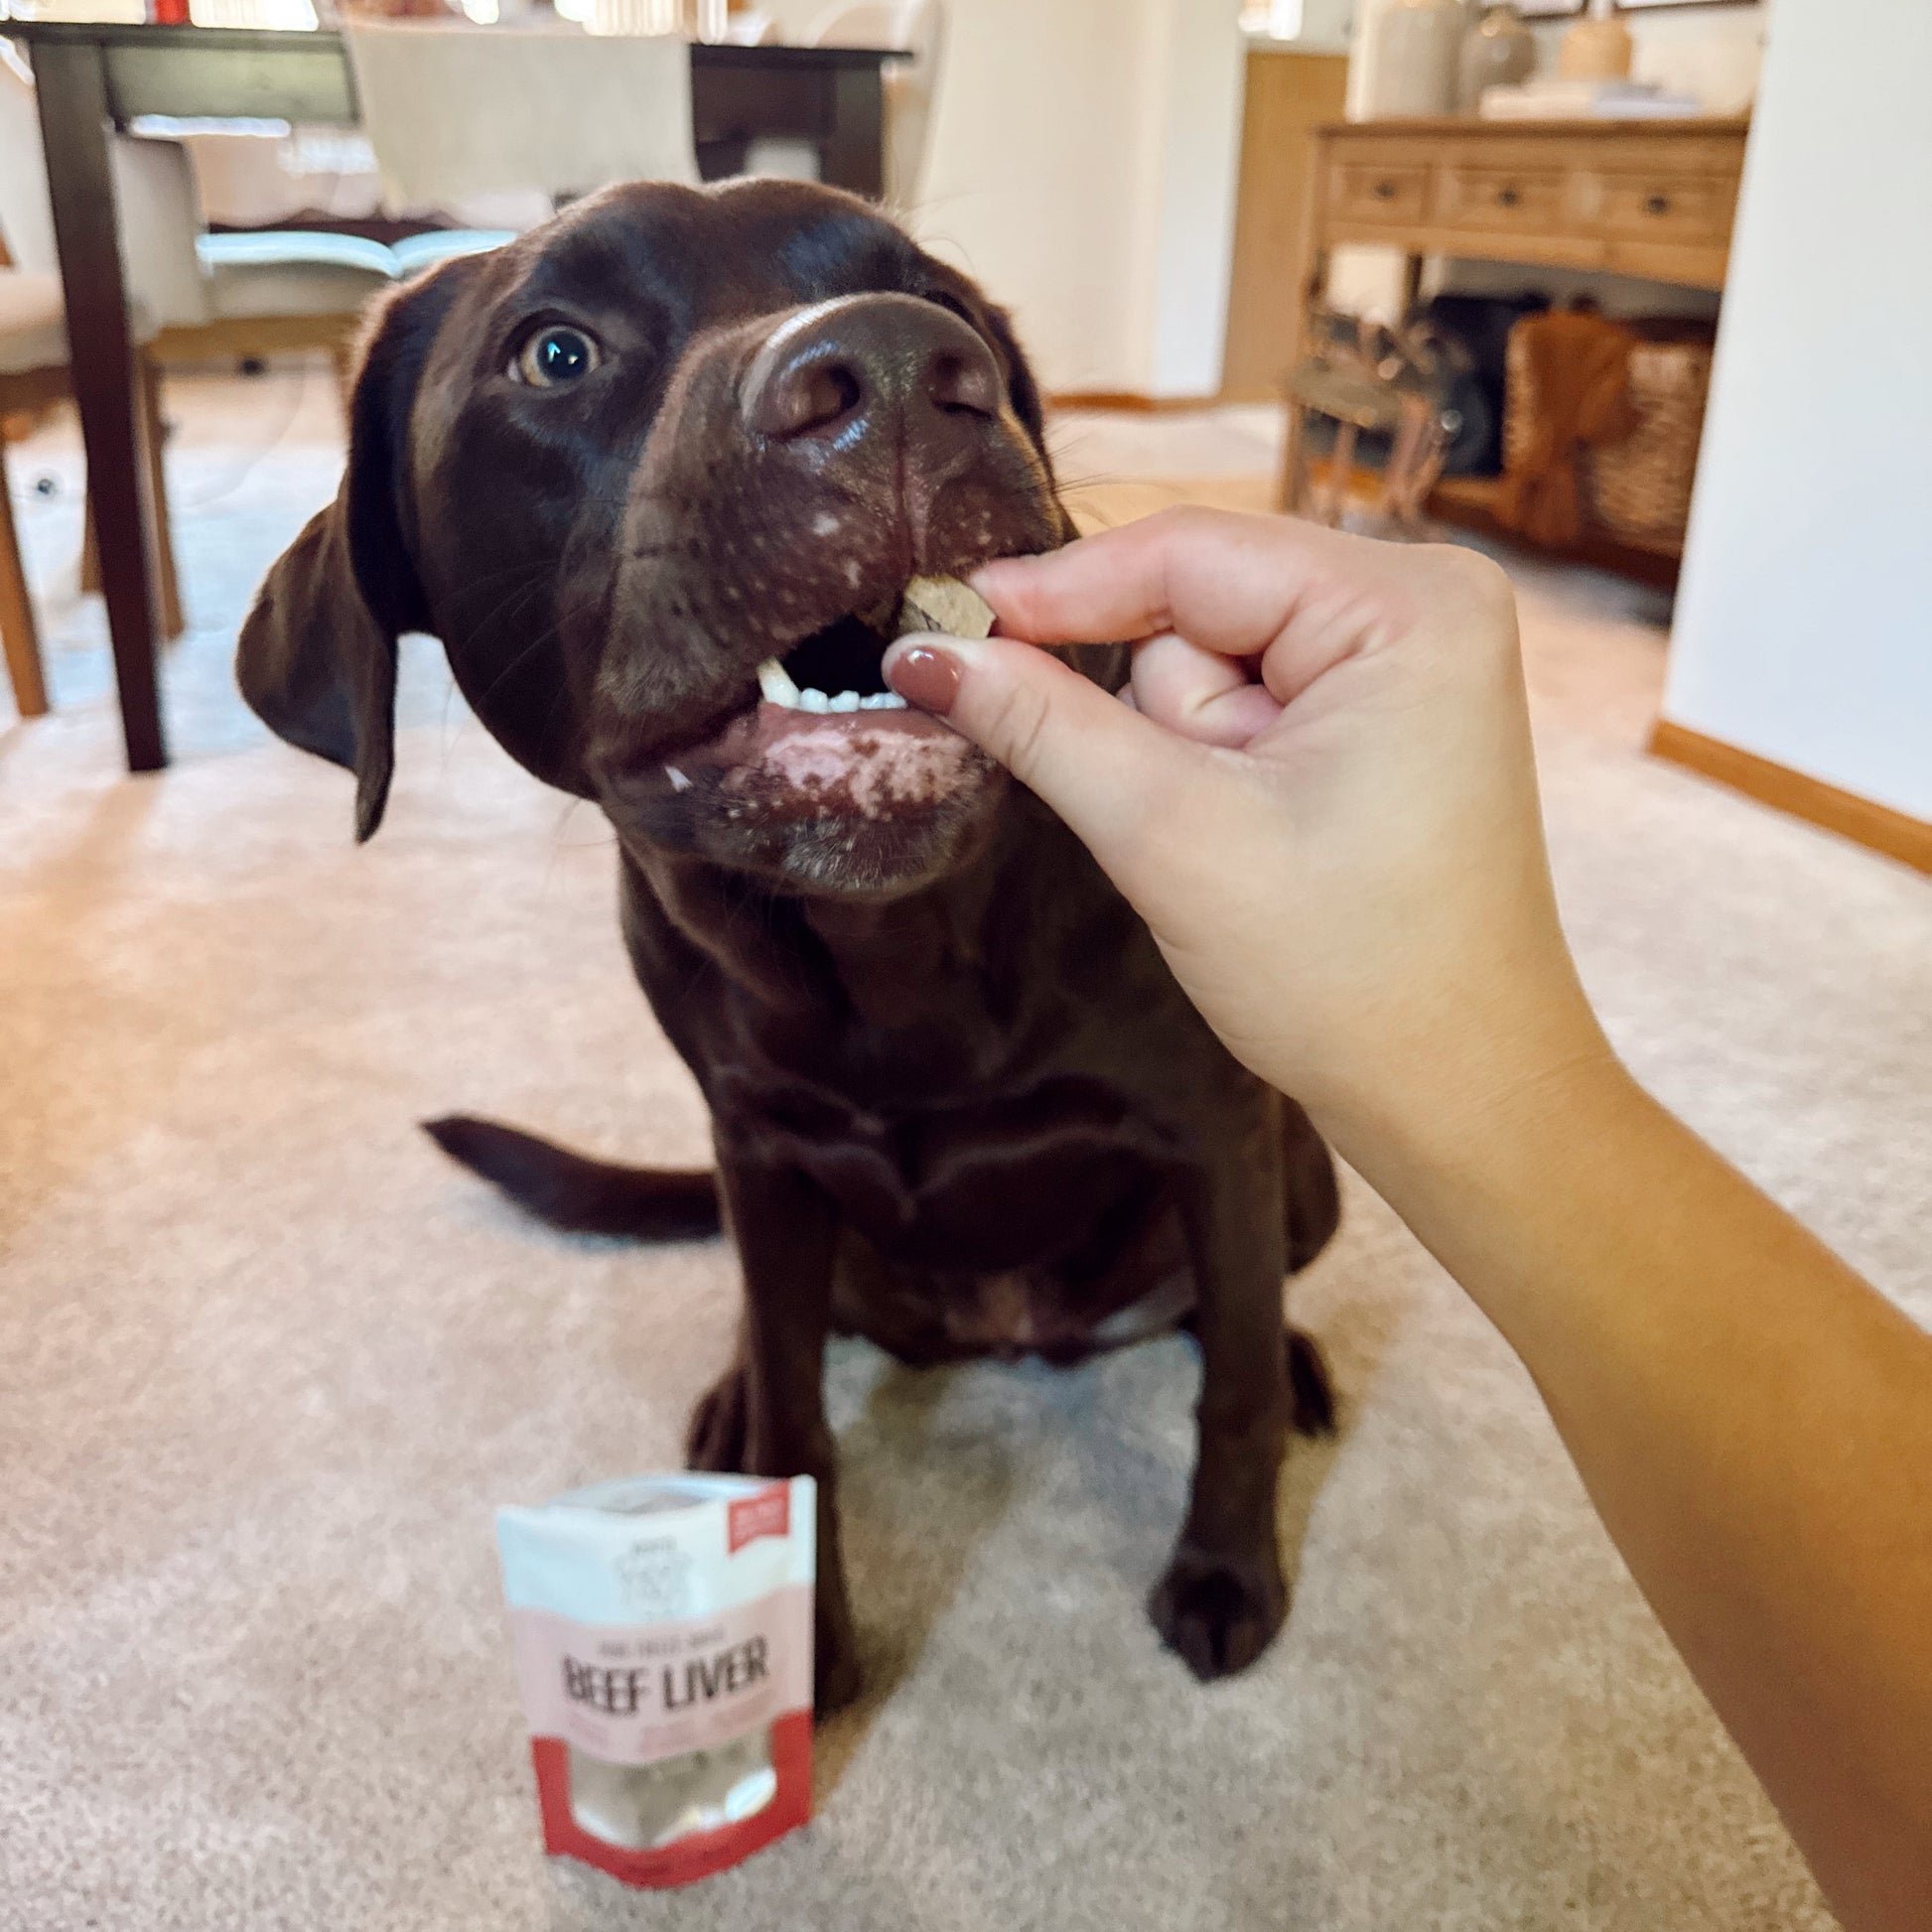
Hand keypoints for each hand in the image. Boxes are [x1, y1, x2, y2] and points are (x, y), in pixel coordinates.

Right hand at [884, 508, 1611, 1150]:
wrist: (1457, 1091)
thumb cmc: (1348, 976)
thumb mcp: (1173, 837)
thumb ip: (1045, 726)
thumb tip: (928, 649)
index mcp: (1406, 605)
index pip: (1189, 551)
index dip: (1057, 588)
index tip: (942, 622)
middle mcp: (1423, 602)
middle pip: (1201, 602)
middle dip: (1162, 711)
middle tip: (1191, 815)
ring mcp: (1411, 658)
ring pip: (1215, 657)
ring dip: (1191, 750)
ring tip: (1243, 842)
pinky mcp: (1388, 712)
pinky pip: (1252, 697)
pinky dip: (1217, 762)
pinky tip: (1255, 834)